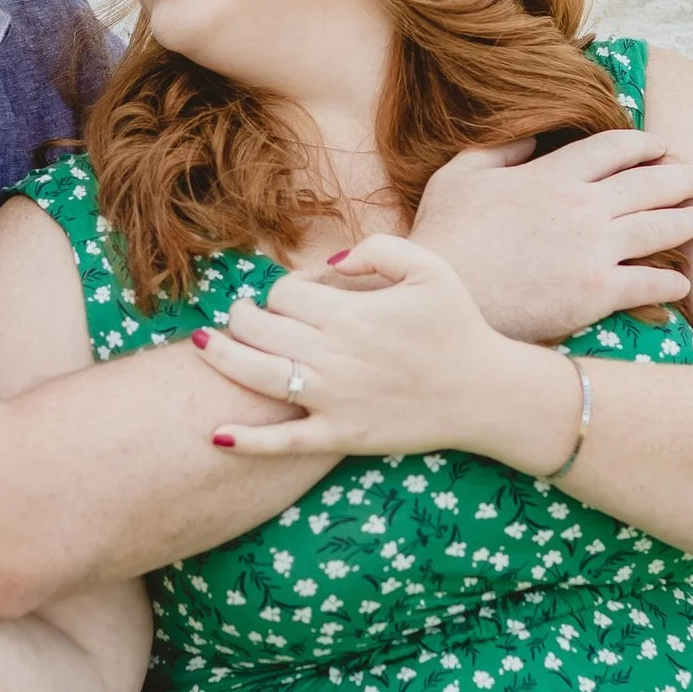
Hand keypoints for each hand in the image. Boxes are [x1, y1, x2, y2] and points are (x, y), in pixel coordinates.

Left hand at [187, 234, 568, 457]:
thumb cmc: (459, 325)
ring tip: (205, 345)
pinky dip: (246, 441)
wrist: (487, 393)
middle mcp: (333, 355)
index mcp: (350, 313)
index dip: (281, 290)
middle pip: (258, 329)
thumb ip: (377, 250)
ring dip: (221, 357)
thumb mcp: (429, 268)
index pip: (283, 294)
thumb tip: (326, 262)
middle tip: (243, 314)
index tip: (295, 296)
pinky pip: (283, 442)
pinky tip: (216, 436)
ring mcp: (333, 399)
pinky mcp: (340, 435)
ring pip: (255, 375)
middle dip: (242, 316)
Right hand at [409, 131, 692, 342]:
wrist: (446, 291)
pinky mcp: (597, 292)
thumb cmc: (446, 234)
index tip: (661, 145)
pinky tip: (684, 284)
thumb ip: (500, 150)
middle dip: (684, 176)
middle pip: (649, 182)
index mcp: (552, 173)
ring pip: (660, 227)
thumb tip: (530, 136)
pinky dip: (672, 284)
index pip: (613, 148)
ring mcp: (593, 248)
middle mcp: (582, 206)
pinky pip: (649, 282)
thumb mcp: (460, 175)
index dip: (643, 144)